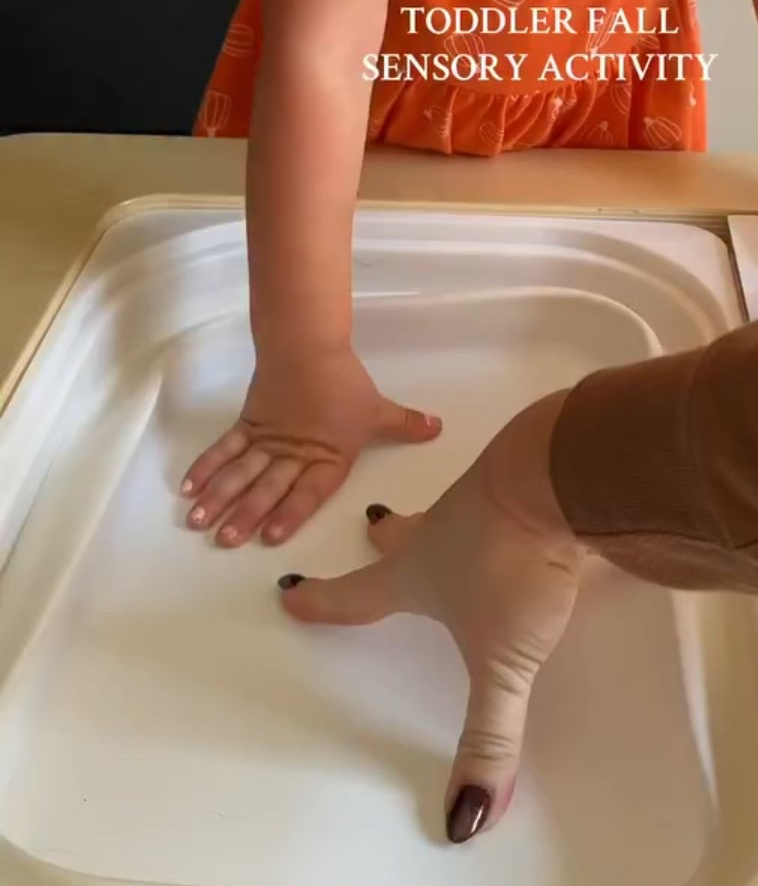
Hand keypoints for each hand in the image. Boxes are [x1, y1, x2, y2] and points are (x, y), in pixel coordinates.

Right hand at [181, 349, 441, 548]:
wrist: (308, 346)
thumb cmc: (344, 383)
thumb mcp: (378, 409)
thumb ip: (405, 425)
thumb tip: (439, 428)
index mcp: (326, 458)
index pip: (308, 491)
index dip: (289, 513)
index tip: (270, 537)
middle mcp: (294, 455)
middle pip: (268, 486)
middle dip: (245, 514)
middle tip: (224, 539)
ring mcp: (267, 440)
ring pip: (241, 471)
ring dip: (219, 496)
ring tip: (198, 520)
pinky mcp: (248, 424)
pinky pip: (225, 448)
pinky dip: (207, 466)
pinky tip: (190, 487)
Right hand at [278, 393, 584, 841]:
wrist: (562, 468)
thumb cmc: (511, 561)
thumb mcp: (500, 660)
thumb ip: (489, 736)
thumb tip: (461, 822)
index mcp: (420, 572)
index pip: (361, 594)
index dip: (326, 601)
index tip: (290, 590)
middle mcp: (447, 530)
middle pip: (407, 539)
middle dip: (388, 542)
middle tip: (375, 527)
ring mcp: (492, 498)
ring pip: (458, 512)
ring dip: (447, 522)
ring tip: (451, 528)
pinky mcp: (538, 486)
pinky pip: (515, 502)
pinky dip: (511, 511)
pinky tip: (534, 522)